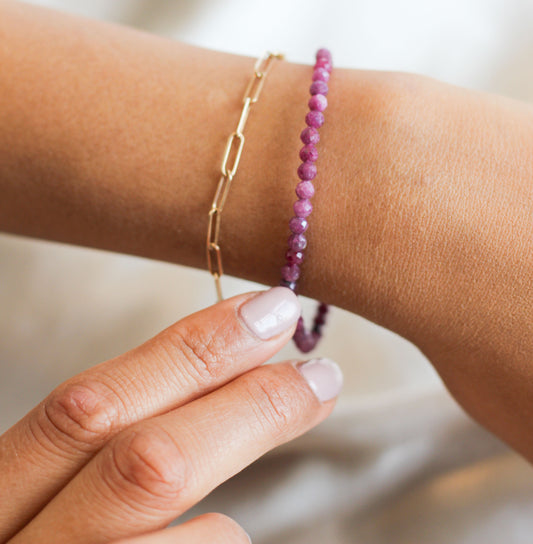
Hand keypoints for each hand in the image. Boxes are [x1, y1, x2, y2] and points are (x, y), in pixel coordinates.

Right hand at [0, 287, 341, 542]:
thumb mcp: (40, 509)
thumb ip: (94, 461)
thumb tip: (219, 381)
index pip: (87, 407)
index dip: (186, 351)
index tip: (266, 312)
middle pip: (150, 466)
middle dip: (248, 408)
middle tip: (320, 373)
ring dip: (224, 531)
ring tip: (212, 535)